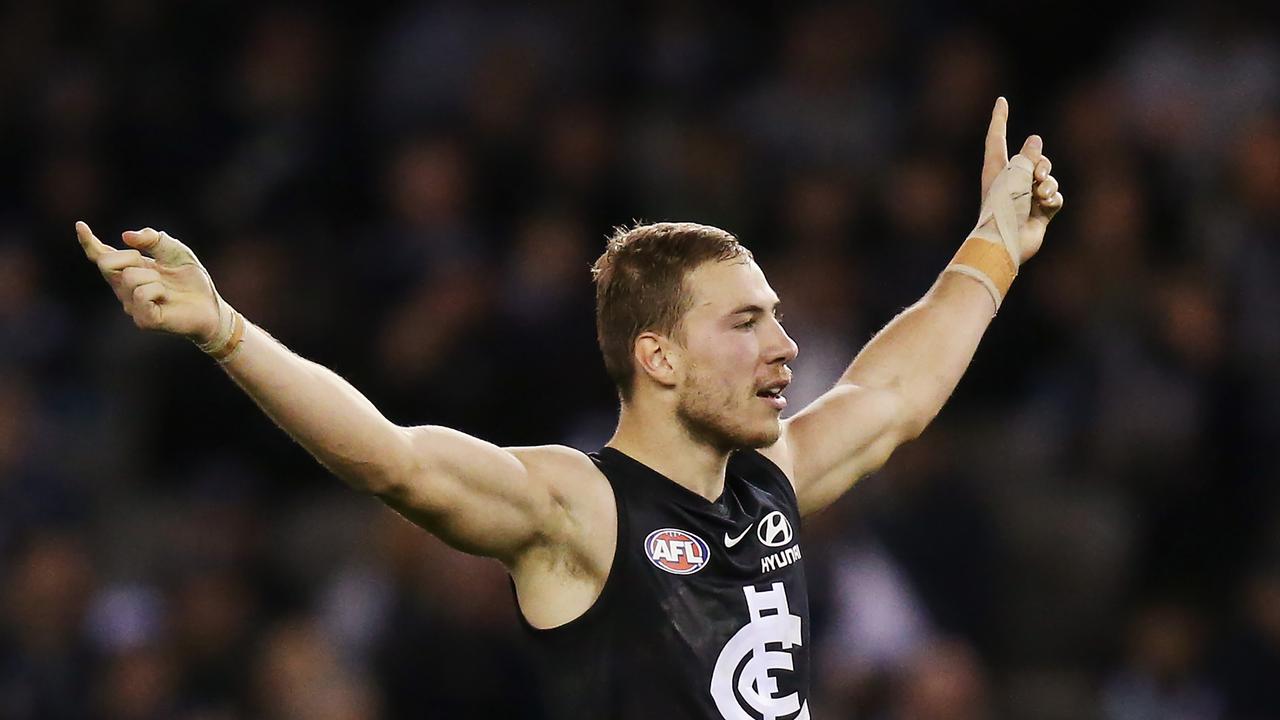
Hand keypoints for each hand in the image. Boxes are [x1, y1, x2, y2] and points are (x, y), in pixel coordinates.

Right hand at [76, 222, 224, 344]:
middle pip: (107, 263)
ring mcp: (132, 306)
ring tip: (167, 288)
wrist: (212, 307)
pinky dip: (158, 291)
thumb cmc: (191, 280)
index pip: (102, 256)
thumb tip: (125, 236)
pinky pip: (141, 295)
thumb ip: (153, 239)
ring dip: (153, 277)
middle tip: (153, 266)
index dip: (89, 242)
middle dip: (130, 256)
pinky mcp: (144, 320)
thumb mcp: (175, 251)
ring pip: (129, 278)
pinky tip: (166, 298)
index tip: (80, 226)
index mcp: (129, 270)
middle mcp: (125, 289)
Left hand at [976, 97, 1063, 265]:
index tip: (1001, 100)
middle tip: (1038, 176)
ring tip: (1040, 195)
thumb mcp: (1016, 174)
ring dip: (1048, 184)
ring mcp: (1024, 198)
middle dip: (1041, 164)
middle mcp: (1009, 182)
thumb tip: (1034, 140)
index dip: (999, 118)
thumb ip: (1028, 156)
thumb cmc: (1004, 206)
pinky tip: (1045, 207)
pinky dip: (1052, 200)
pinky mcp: (1037, 213)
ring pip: (1047, 178)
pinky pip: (1054, 198)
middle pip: (1033, 159)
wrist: (1005, 242)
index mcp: (995, 169)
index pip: (996, 137)